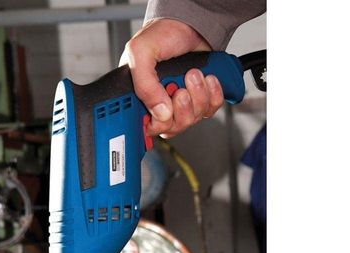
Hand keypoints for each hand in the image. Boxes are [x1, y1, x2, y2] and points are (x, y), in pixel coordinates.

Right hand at [120, 19, 223, 137]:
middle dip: (182, 110)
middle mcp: (159, 104)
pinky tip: (208, 78)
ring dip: (198, 97)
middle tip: (181, 90)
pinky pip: (210, 110)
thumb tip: (160, 113)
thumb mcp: (141, 53)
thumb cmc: (162, 34)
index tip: (165, 111)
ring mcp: (180, 104)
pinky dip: (213, 94)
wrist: (189, 22)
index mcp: (140, 98)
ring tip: (194, 74)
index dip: (158, 124)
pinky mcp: (200, 99)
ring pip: (192, 120)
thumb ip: (144, 85)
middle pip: (172, 128)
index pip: (147, 127)